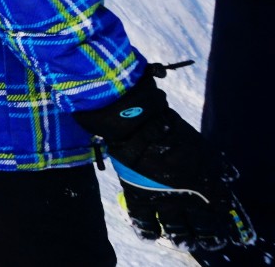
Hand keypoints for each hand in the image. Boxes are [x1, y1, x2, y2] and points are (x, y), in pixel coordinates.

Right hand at [75, 72, 256, 249]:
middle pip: (204, 229)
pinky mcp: (140, 200)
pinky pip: (145, 225)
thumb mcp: (205, 149)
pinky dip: (150, 232)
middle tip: (209, 242)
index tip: (229, 228)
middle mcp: (189, 201)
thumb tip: (230, 177)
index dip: (228, 222)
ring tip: (185, 242)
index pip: (223, 212)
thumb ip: (220, 166)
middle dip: (208, 238)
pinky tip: (154, 234)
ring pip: (177, 233)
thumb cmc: (176, 134)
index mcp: (208, 187)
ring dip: (183, 239)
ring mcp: (164, 203)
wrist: (142, 129)